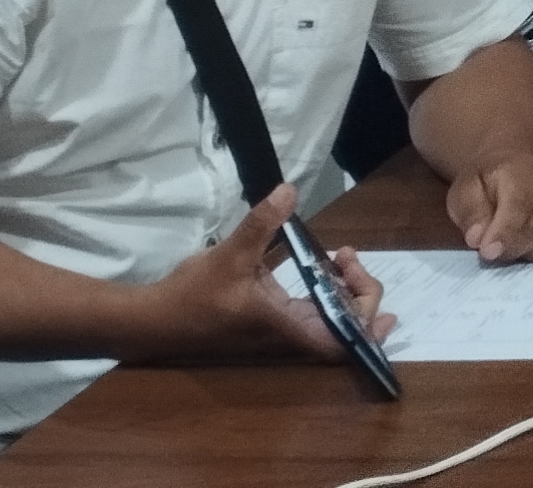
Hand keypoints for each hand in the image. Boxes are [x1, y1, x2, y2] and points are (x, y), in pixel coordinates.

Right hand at [154, 186, 392, 362]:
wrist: (154, 321)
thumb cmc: (192, 295)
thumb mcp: (230, 254)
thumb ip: (262, 223)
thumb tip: (289, 190)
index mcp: (285, 327)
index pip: (339, 342)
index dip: (367, 330)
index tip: (377, 300)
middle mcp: (289, 334)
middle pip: (344, 327)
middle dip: (359, 292)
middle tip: (347, 256)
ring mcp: (280, 329)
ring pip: (329, 317)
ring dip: (344, 289)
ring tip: (341, 256)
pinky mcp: (270, 320)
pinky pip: (311, 310)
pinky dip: (325, 291)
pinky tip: (324, 267)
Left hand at [445, 154, 532, 263]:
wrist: (514, 164)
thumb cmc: (486, 183)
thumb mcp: (464, 191)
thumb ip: (469, 213)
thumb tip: (477, 239)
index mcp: (521, 168)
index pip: (519, 203)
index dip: (505, 232)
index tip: (488, 253)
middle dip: (515, 247)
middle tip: (495, 256)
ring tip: (514, 250)